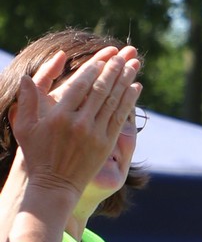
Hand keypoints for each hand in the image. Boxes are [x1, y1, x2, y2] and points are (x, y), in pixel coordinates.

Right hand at [9, 46, 141, 198]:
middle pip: (100, 90)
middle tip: (122, 56)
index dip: (92, 70)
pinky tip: (135, 88)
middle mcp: (80, 124)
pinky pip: (120, 117)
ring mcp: (95, 135)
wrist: (55, 185)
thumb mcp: (25, 127)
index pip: (79, 86)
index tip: (101, 59)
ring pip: (113, 102)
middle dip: (113, 70)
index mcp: (59, 117)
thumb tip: (26, 76)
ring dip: (125, 81)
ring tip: (133, 66)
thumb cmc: (38, 155)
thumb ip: (27, 100)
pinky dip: (129, 101)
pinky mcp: (106, 144)